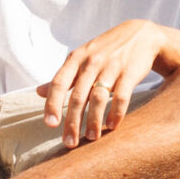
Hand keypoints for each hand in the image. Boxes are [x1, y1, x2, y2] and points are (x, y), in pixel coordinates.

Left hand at [40, 20, 167, 145]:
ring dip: (94, 120)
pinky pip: (122, 96)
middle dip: (72, 122)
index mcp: (76, 59)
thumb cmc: (106, 50)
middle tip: (69, 143)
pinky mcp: (130, 73)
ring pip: (98, 98)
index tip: (50, 124)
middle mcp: (91, 62)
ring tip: (91, 138)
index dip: (52, 103)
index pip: (59, 83)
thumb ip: (63, 77)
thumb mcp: (82, 58)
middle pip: (78, 96)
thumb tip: (38, 92)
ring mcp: (111, 67)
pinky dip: (116, 112)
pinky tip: (112, 126)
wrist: (141, 35)